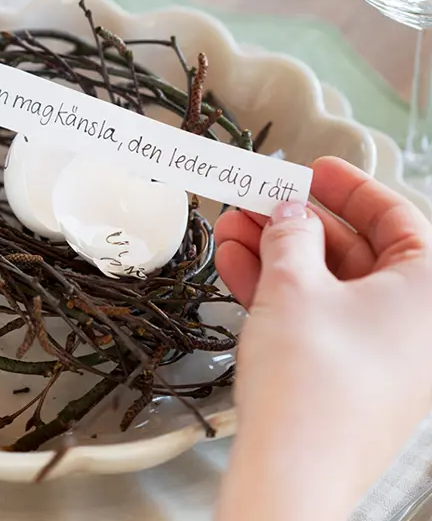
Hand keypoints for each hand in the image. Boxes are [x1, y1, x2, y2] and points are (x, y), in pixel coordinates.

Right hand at [212, 157, 431, 520]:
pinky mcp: (344, 374)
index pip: (395, 217)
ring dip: (276, 254)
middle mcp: (414, 322)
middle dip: (296, 223)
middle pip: (354, 250)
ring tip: (231, 230)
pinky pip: (315, 315)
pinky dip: (277, 289)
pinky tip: (237, 266)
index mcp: (428, 291)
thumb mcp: (294, 286)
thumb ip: (290, 236)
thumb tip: (288, 213)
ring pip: (327, 283)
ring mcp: (379, 352)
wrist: (293, 471)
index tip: (313, 171)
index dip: (349, 188)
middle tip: (255, 201)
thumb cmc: (313, 383)